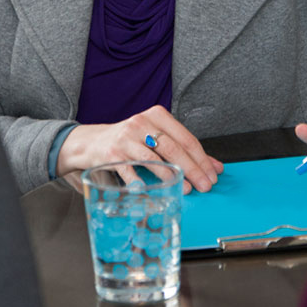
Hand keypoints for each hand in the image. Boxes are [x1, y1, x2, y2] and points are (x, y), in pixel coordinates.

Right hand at [57, 105, 223, 193]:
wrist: (92, 142)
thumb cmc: (130, 141)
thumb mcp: (156, 138)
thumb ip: (184, 150)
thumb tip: (214, 167)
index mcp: (157, 115)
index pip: (186, 137)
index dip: (202, 158)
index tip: (212, 174)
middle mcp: (141, 123)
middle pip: (173, 148)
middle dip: (192, 169)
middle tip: (205, 185)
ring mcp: (126, 138)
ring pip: (155, 158)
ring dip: (173, 176)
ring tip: (186, 188)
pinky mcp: (113, 153)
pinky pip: (132, 171)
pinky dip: (144, 183)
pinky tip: (155, 190)